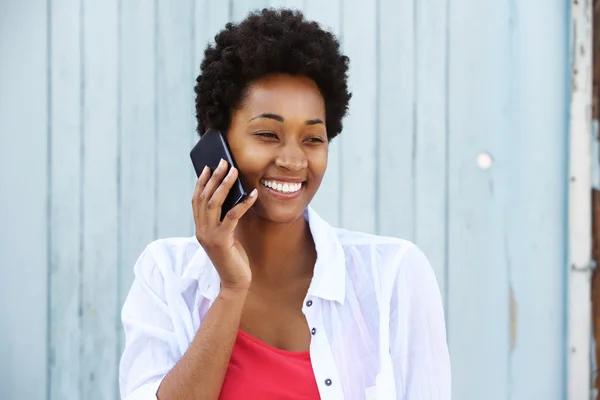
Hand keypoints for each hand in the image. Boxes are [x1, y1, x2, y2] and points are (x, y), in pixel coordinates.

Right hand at [192, 159, 257, 289]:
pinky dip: (243, 203)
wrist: (235, 283)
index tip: (208, 167)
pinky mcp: (222, 241)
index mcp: (200, 228)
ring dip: (224, 185)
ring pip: (214, 203)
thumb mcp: (227, 234)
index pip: (196, 200)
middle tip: (223, 162)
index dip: (201, 182)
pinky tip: (253, 194)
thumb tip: (234, 194)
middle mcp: (201, 230)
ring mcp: (209, 236)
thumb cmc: (234, 257)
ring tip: (234, 171)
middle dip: (214, 177)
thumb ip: (225, 218)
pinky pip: (232, 216)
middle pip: (205, 198)